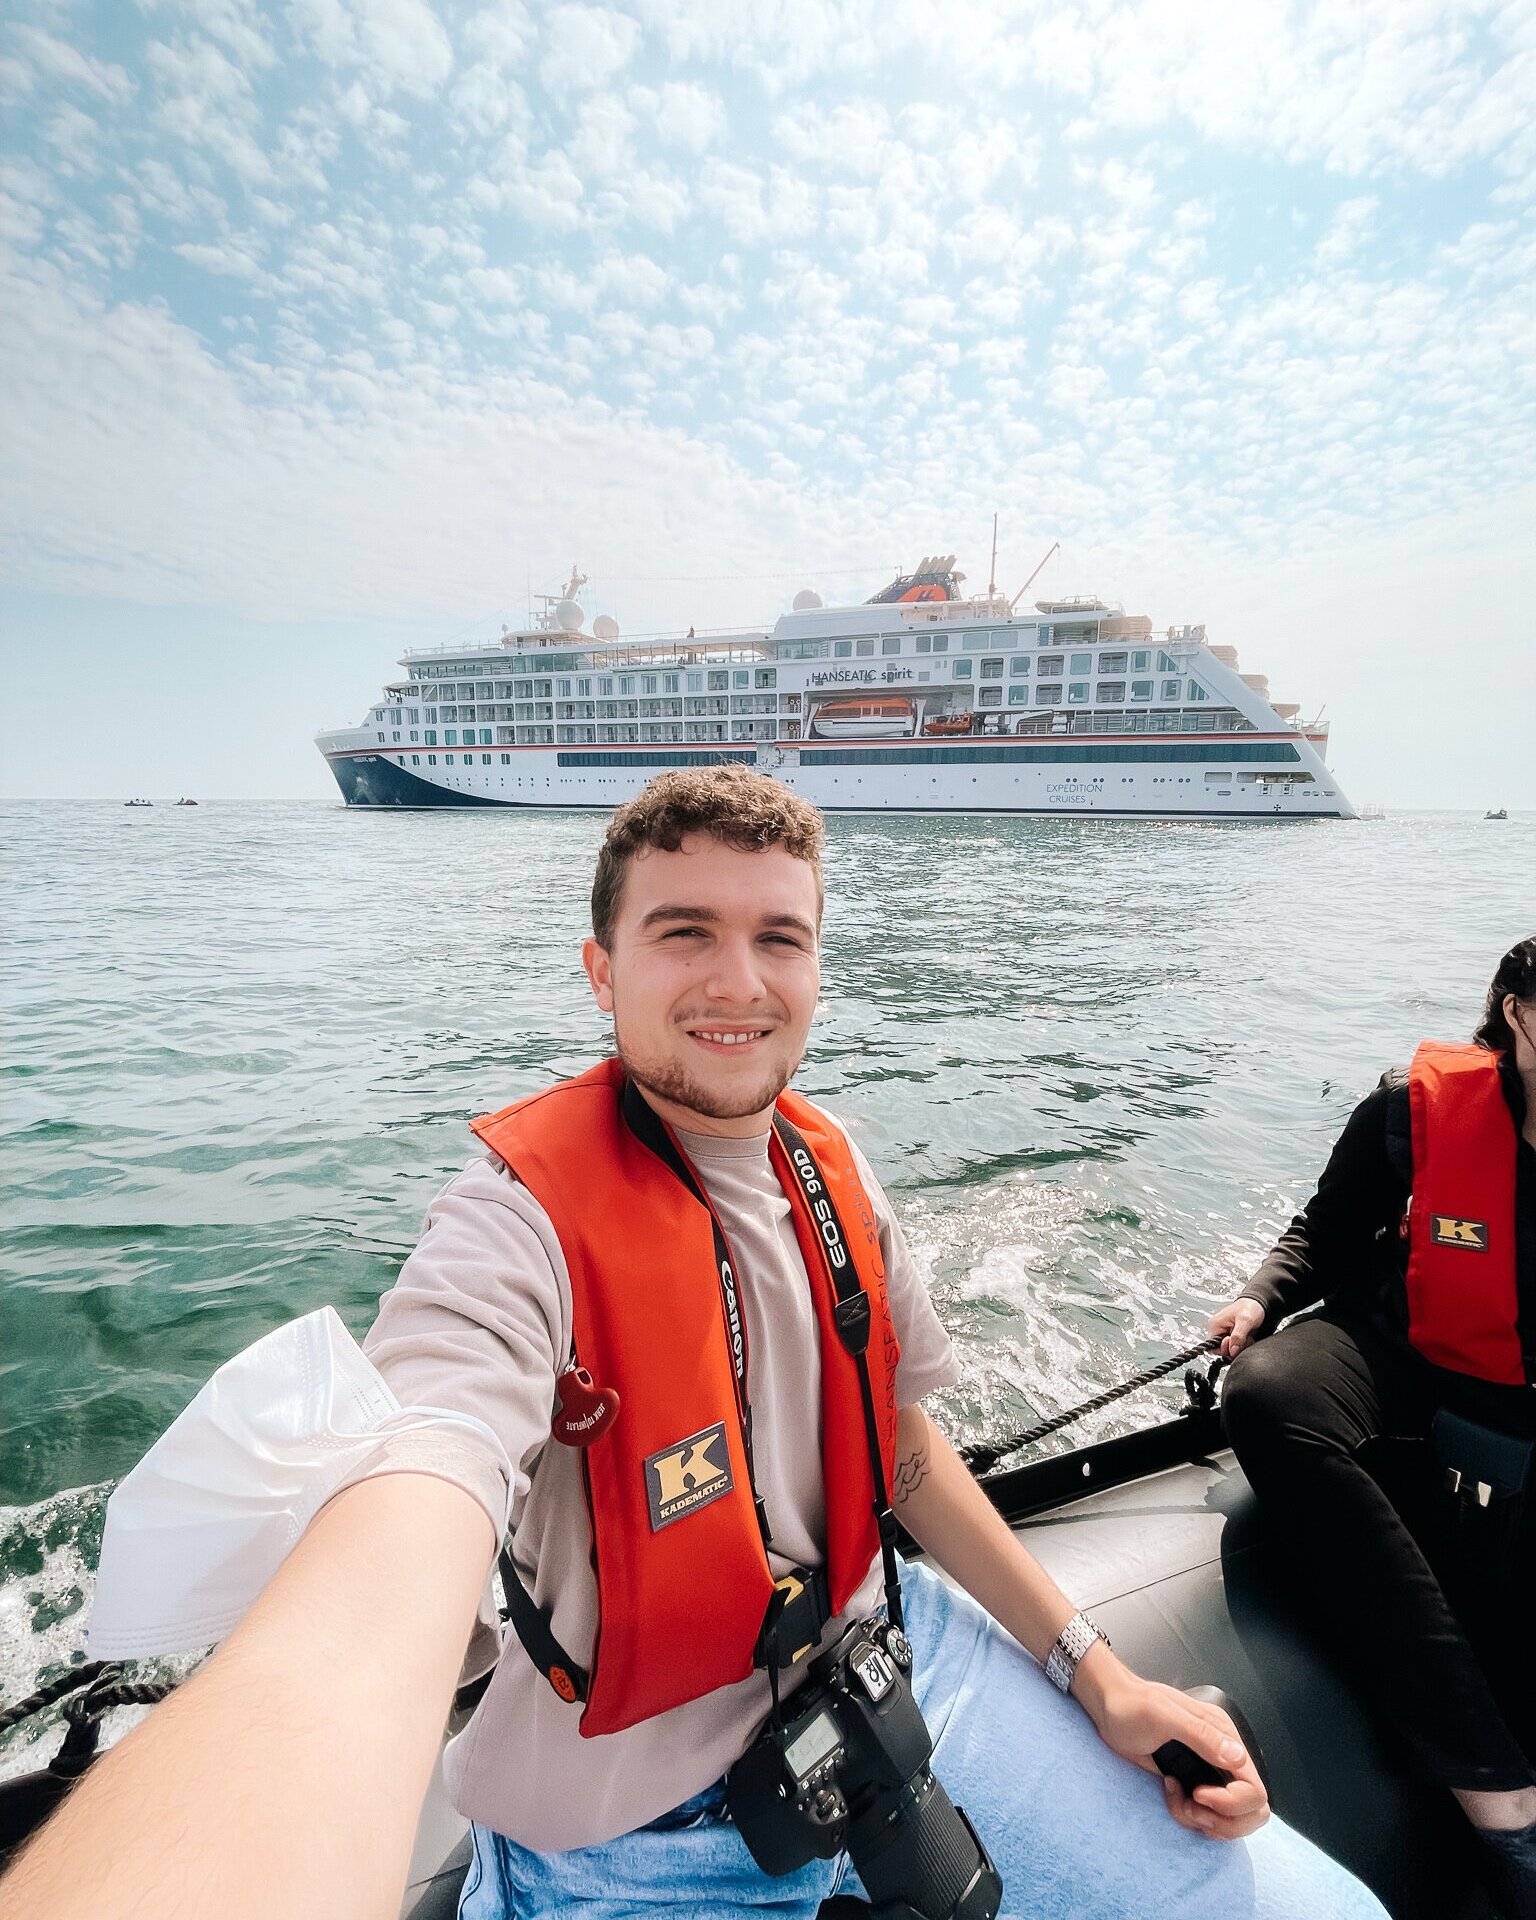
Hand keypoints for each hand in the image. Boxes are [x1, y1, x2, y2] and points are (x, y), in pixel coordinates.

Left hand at [1076, 1656, 1269, 1840]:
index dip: (1232, 1802)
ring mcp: (1209, 1773)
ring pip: (1229, 1820)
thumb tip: (1237, 1757)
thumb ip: (1201, 1736)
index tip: (1200, 1794)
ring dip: (1204, 1820)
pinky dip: (1190, 1817)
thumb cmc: (1132, 1704)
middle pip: (1251, 1811)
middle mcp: (1222, 1756)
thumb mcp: (1164, 1715)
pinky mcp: (1193, 1783)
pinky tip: (1170, 1792)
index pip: (1254, 1788)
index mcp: (1224, 1736)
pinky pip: (1206, 1817)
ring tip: (1178, 1799)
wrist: (1109, 1708)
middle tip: (1191, 1806)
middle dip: (1222, 1820)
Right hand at [1207, 1297, 1264, 1359]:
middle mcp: (1218, 1331)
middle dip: (1235, 1348)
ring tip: (1248, 1337)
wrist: (1259, 1304)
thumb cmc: (1250, 1308)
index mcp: (1215, 1325)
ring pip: (1230, 1350)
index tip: (1236, 1342)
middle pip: (1222, 1350)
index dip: (1225, 1348)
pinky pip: (1236, 1348)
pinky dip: (1244, 1346)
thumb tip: (1232, 1351)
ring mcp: (1225, 1334)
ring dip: (1241, 1347)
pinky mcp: (1233, 1338)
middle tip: (1245, 1339)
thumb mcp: (1245, 1321)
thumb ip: (1238, 1336)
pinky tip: (1249, 1338)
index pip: (1213, 1347)